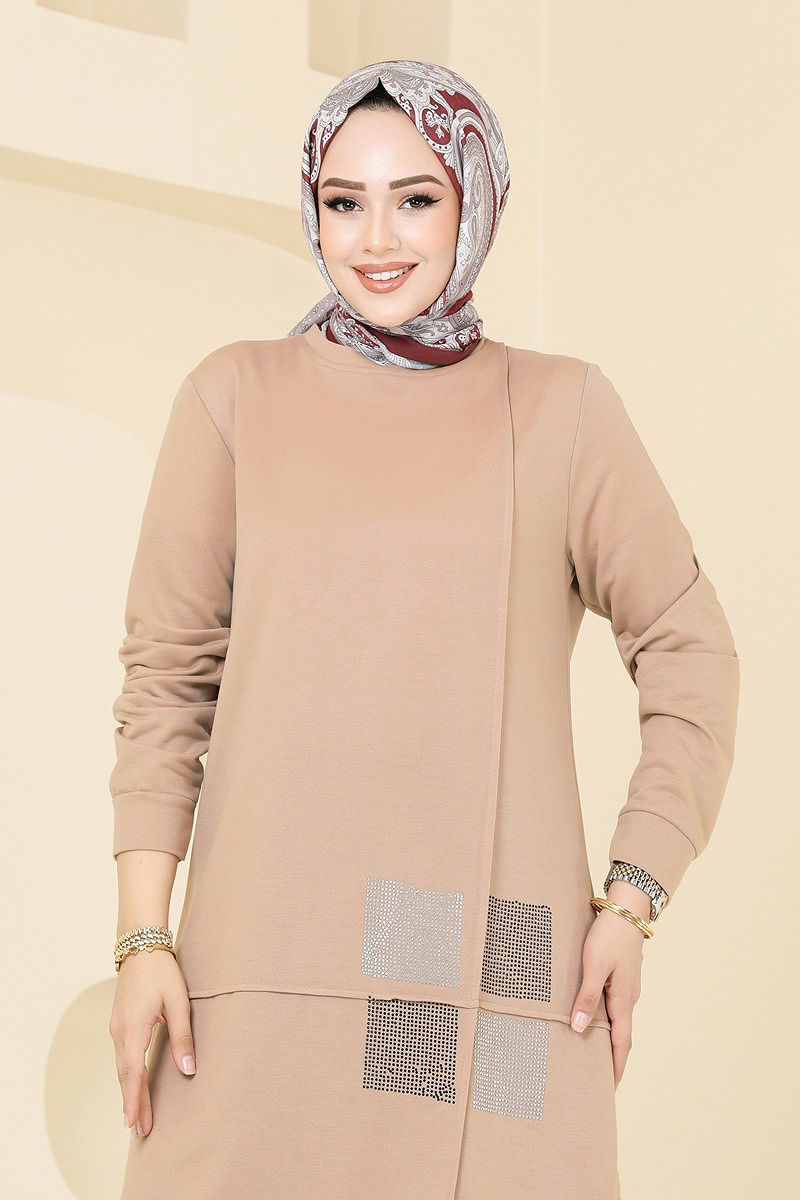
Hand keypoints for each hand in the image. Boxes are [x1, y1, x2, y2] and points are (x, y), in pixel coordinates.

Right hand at [109, 947, 196, 1136]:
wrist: (140, 945)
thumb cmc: (162, 971)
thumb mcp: (178, 1002)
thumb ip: (183, 1037)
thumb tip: (189, 1070)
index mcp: (134, 1029)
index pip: (133, 1073)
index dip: (134, 1100)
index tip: (133, 1124)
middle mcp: (120, 1032)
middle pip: (125, 1075)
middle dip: (133, 1103)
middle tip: (140, 1131)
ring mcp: (116, 1027)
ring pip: (121, 1067)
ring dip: (129, 1091)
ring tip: (136, 1116)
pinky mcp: (119, 1023)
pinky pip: (121, 1056)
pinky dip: (127, 1075)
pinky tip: (133, 1083)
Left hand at [569, 881, 650, 1087]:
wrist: (627, 908)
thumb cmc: (609, 935)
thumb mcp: (594, 965)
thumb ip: (586, 996)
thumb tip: (579, 1028)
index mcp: (624, 1000)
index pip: (621, 1044)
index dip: (615, 1067)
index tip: (609, 1089)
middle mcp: (628, 997)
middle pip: (621, 1036)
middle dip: (612, 1059)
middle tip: (599, 1079)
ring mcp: (627, 986)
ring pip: (617, 1020)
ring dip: (608, 1039)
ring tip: (592, 1053)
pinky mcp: (621, 975)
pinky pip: (614, 1005)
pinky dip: (606, 1019)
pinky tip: (593, 1017)